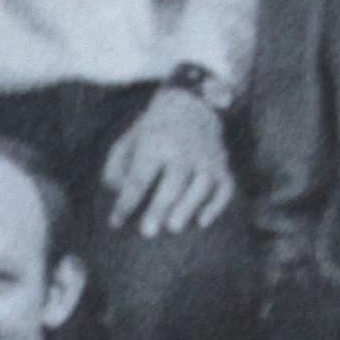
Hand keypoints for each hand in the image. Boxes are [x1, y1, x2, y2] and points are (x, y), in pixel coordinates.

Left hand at [100, 87, 235, 236]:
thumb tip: (116, 192)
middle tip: (147, 232)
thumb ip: (116, 168)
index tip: (115, 223)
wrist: (191, 107)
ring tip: (173, 228)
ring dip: (188, 206)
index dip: (127, 201)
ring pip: (202, 184)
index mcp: (155, 143)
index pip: (139, 177)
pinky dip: (216, 205)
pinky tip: (202, 223)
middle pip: (173, 181)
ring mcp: (207, 159)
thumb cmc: (151, 135)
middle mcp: (184, 150)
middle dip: (160, 206)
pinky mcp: (224, 168)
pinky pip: (225, 187)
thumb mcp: (127, 142)